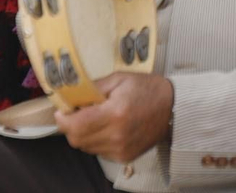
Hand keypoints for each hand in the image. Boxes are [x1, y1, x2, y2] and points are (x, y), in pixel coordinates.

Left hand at [54, 72, 175, 161]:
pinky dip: (97, 141)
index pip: (75, 126)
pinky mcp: (125, 157)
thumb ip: (92, 87)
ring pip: (86, 148)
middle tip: (76, 114)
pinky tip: (107, 128)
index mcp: (115, 112)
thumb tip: (69, 95)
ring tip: (95, 119)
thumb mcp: (119, 78)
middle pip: (76, 140)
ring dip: (84, 134)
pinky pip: (98, 152)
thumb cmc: (146, 88)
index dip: (63, 120)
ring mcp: (121, 149)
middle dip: (70, 127)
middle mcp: (117, 135)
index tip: (62, 111)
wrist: (173, 107)